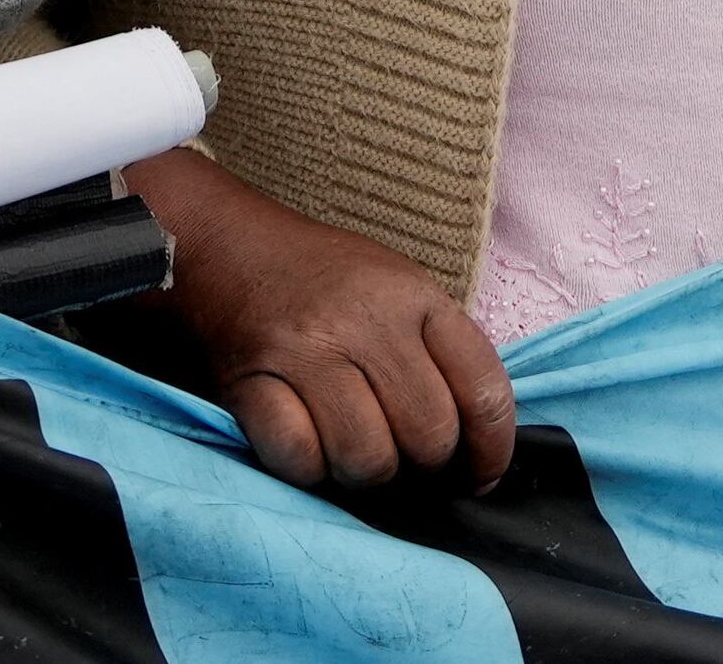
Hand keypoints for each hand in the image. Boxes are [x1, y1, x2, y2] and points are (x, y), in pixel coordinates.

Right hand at [126, 146, 513, 491]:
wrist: (230, 248)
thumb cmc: (326, 281)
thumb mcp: (400, 289)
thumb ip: (440, 354)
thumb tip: (475, 449)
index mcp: (416, 298)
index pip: (484, 390)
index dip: (492, 450)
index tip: (479, 474)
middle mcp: (367, 322)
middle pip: (429, 435)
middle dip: (422, 466)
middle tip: (401, 455)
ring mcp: (307, 352)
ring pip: (368, 459)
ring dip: (364, 473)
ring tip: (352, 449)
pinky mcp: (253, 383)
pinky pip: (301, 459)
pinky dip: (308, 469)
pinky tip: (308, 445)